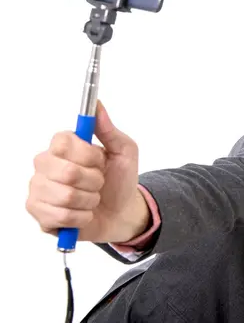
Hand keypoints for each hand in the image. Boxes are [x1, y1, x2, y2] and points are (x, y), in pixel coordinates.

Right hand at [26, 100, 149, 243]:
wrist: (121, 213)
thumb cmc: (120, 180)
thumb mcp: (124, 151)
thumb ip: (109, 129)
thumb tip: (97, 105)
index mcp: (63, 146)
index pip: (63, 143)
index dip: (87, 155)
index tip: (100, 161)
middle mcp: (45, 165)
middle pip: (66, 172)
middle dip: (94, 181)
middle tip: (99, 182)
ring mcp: (39, 189)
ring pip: (66, 196)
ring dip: (90, 200)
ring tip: (92, 198)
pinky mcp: (39, 214)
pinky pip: (61, 216)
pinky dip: (82, 217)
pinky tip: (84, 213)